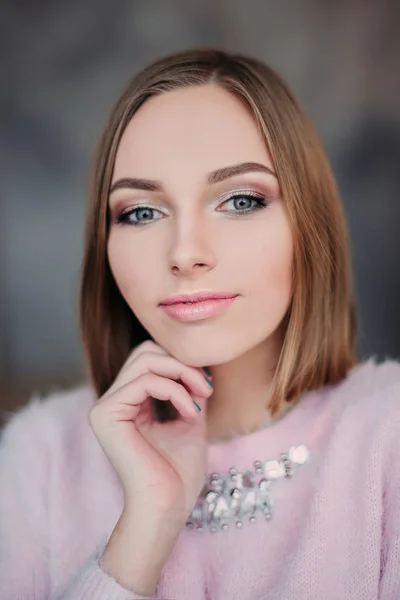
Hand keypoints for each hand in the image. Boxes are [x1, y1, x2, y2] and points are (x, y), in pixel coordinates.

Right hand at [88, 340, 212, 523]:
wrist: (169, 507)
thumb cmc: (179, 472)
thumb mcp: (189, 417)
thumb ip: (188, 388)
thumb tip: (198, 359)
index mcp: (128, 403)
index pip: (149, 358)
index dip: (181, 362)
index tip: (207, 386)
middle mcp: (112, 401)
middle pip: (145, 352)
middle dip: (182, 363)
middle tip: (206, 388)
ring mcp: (105, 407)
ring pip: (145, 360)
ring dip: (182, 373)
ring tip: (202, 396)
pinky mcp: (106, 414)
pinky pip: (145, 381)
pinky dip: (174, 390)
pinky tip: (189, 411)